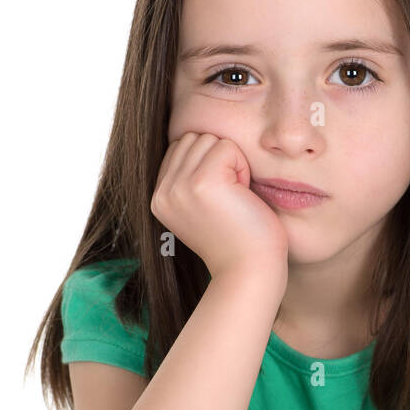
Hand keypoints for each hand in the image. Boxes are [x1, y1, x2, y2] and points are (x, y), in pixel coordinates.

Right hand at [151, 131, 288, 281]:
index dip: (210, 164)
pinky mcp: (201, 182)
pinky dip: (243, 167)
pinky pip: (227, 146)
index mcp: (159, 198)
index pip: (181, 148)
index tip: (222, 199)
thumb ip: (190, 178)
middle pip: (194, 138)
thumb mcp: (203, 208)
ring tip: (236, 198)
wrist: (250, 271)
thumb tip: (198, 139)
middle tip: (232, 198)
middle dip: (220, 160)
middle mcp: (163, 192)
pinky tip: (242, 196)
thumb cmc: (240, 240)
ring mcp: (178, 186)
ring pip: (209, 139)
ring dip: (232, 163)